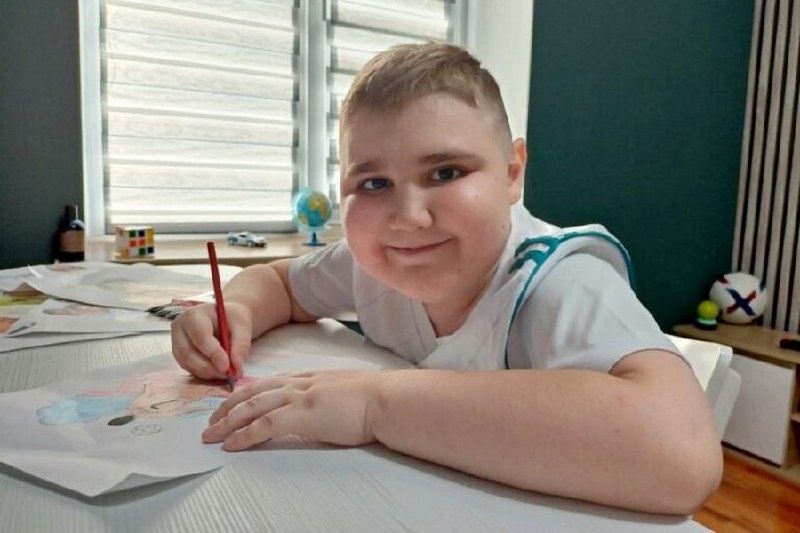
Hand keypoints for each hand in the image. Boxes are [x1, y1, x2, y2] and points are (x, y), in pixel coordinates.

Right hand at [171, 302, 251, 379]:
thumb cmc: (232, 320)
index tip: (227, 367)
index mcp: (193, 315)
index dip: (213, 353)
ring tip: (226, 374)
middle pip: (188, 353)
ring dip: (207, 373)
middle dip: (209, 367)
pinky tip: (218, 372)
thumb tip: (236, 366)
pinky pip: (189, 369)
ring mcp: (176, 343)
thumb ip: (241, 345)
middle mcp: (180, 329)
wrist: (225, 320)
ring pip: (187, 364)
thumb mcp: (242, 327)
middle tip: (228, 375)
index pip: (200, 336)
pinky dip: (204, 374)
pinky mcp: (179, 356)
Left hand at [202, 370, 383, 450]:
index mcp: (308, 377)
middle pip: (252, 393)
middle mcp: (298, 383)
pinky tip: (231, 445)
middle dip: (227, 408)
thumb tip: (322, 405)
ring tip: (212, 436)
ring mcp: (298, 397)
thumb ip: (325, 394)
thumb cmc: (372, 399)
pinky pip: (264, 425)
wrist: (384, 399)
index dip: (245, 395)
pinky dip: (244, 435)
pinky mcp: (301, 414)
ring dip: (227, 422)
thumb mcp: (342, 390)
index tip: (231, 406)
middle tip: (211, 423)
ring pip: (252, 407)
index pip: (267, 384)